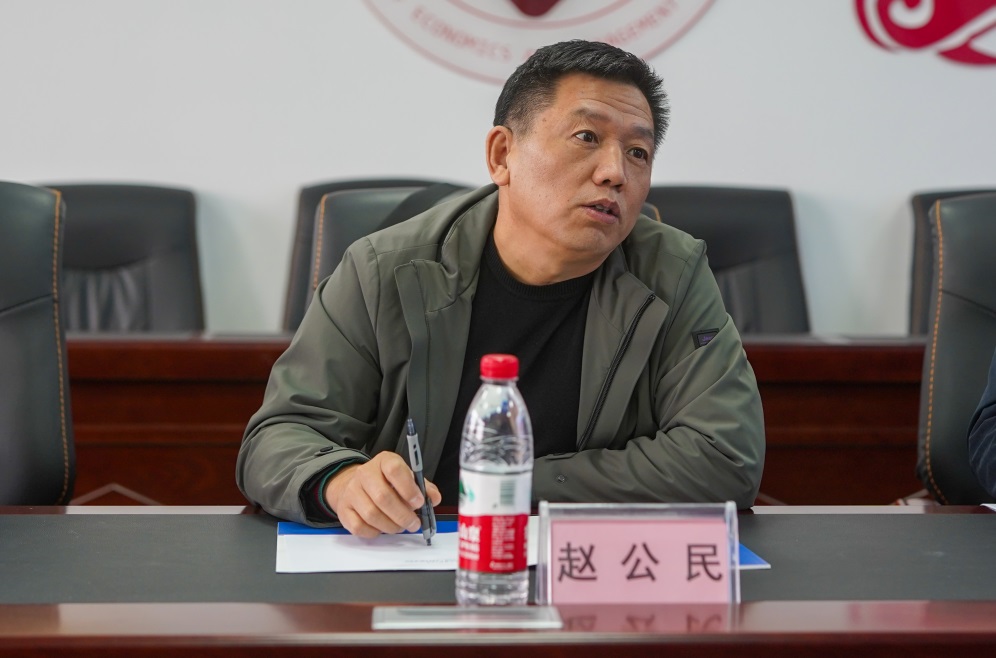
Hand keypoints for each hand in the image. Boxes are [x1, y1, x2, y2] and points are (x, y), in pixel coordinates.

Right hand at [324, 452, 440, 537]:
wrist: (357, 485)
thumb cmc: (387, 482)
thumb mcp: (406, 478)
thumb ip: (423, 487)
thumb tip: (434, 498)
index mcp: (384, 461)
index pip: (394, 470)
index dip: (408, 488)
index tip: (419, 502)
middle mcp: (365, 474)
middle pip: (382, 497)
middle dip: (402, 515)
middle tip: (414, 524)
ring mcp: (352, 492)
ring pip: (371, 514)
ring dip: (391, 526)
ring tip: (401, 527)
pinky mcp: (344, 510)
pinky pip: (359, 527)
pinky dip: (375, 532)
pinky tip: (383, 528)